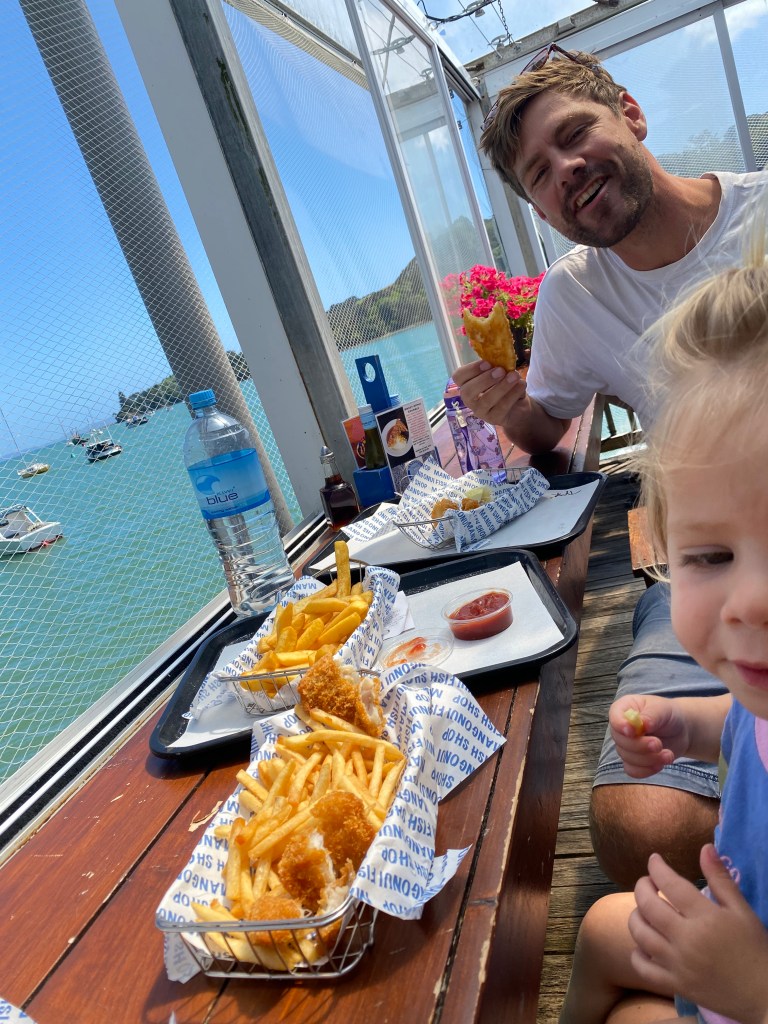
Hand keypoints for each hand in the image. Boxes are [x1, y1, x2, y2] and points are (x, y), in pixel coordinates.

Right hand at [452, 360, 525, 429]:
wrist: (518, 405)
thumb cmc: (504, 385)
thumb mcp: (499, 373)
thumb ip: (496, 366)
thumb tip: (501, 356)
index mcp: (467, 384)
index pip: (458, 377)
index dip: (471, 369)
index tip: (487, 362)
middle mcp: (469, 399)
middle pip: (468, 391)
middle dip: (485, 379)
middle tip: (501, 371)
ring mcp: (480, 411)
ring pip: (486, 400)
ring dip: (501, 386)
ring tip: (514, 376)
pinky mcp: (493, 419)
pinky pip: (501, 407)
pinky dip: (513, 394)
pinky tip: (521, 385)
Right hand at [609, 694, 689, 776]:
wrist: (680, 730)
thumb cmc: (668, 714)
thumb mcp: (662, 709)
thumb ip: (651, 716)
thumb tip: (643, 724)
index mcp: (623, 709)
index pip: (614, 717)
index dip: (621, 726)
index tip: (633, 732)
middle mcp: (621, 728)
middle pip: (620, 741)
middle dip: (641, 746)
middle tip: (658, 744)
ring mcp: (626, 746)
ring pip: (628, 758)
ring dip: (649, 759)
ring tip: (668, 754)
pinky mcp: (633, 761)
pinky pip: (632, 770)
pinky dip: (647, 770)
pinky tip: (660, 764)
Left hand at [629, 847, 767, 1022]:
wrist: (764, 995)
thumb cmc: (755, 949)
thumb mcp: (742, 911)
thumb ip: (721, 879)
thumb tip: (704, 847)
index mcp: (705, 918)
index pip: (670, 884)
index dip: (657, 867)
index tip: (654, 859)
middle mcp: (687, 939)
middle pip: (648, 906)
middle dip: (642, 887)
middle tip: (647, 882)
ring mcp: (678, 964)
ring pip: (641, 935)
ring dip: (636, 916)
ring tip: (644, 910)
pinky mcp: (676, 985)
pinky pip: (643, 969)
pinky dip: (637, 954)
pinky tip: (644, 945)